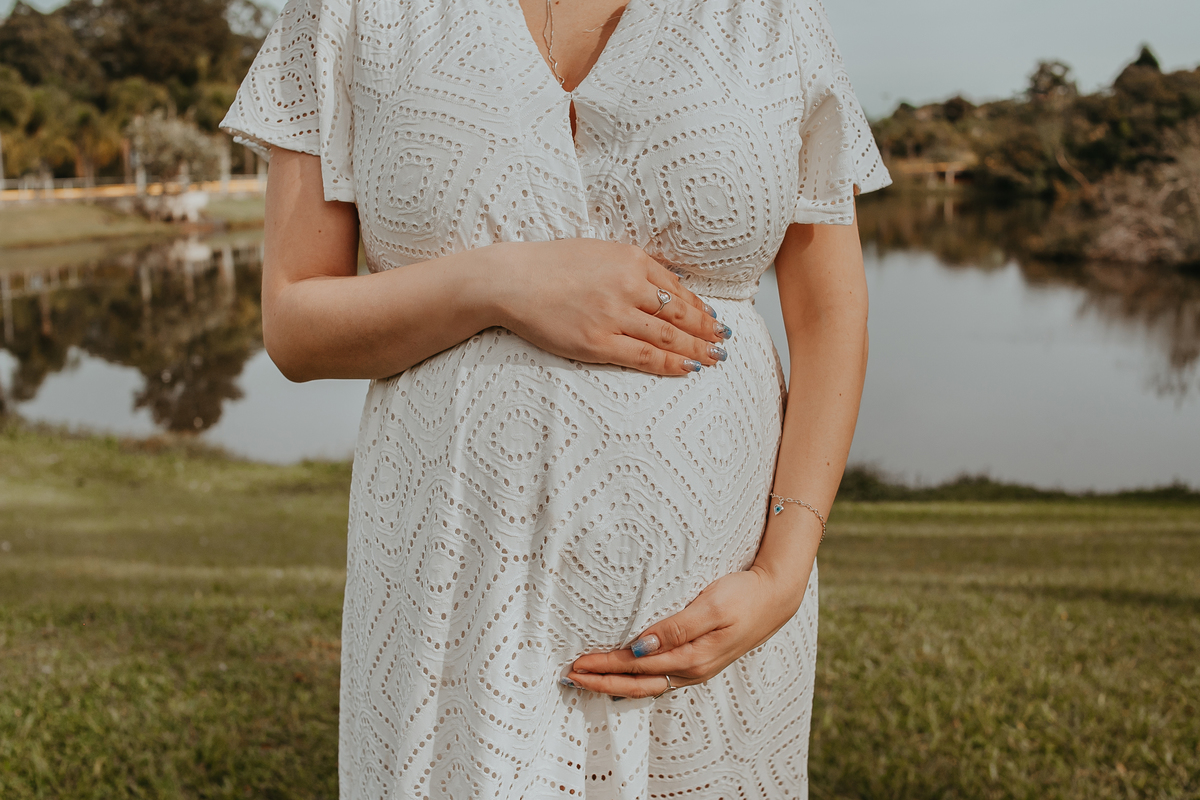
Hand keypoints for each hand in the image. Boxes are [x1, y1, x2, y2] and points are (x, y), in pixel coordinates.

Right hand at [491, 239, 732, 375]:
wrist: (512, 280)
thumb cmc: (551, 264)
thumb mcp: (598, 251)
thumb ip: (630, 266)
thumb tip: (662, 283)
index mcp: (631, 260)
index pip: (676, 288)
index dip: (699, 307)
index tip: (713, 319)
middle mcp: (628, 286)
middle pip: (680, 313)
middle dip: (706, 330)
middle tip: (724, 342)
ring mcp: (614, 316)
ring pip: (668, 336)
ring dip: (696, 349)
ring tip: (714, 358)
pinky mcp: (597, 342)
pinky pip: (643, 356)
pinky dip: (669, 363)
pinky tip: (686, 368)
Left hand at [562, 565, 809, 697]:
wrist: (775, 597)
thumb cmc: (744, 596)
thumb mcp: (712, 606)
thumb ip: (676, 628)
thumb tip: (641, 647)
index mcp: (692, 658)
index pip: (637, 666)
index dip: (605, 666)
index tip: (578, 664)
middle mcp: (691, 670)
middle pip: (636, 683)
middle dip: (602, 681)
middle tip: (570, 676)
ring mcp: (695, 668)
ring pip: (646, 684)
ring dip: (615, 682)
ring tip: (588, 678)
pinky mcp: (697, 661)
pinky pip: (658, 678)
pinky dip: (634, 679)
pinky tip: (621, 676)